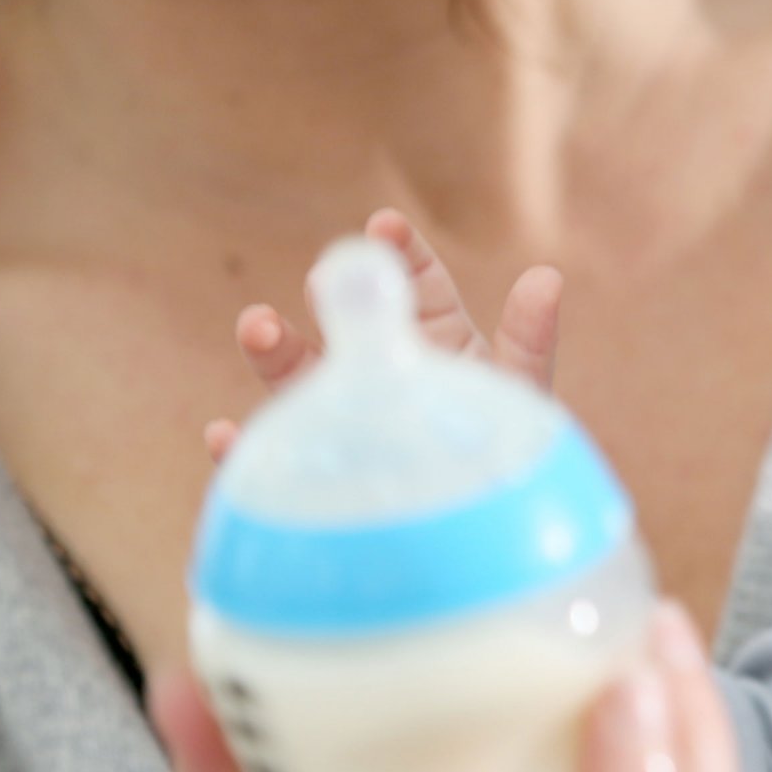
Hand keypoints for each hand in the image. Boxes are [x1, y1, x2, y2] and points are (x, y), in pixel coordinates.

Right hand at [204, 208, 563, 461]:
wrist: (488, 546)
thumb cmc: (511, 466)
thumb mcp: (521, 399)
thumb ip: (529, 342)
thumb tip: (548, 277)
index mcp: (437, 343)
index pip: (417, 284)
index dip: (401, 252)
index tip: (385, 225)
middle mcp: (384, 376)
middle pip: (348, 327)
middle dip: (331, 299)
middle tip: (323, 279)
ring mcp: (348, 425)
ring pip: (300, 381)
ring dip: (274, 352)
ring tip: (257, 326)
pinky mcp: (320, 480)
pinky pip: (276, 464)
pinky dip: (243, 450)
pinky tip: (223, 436)